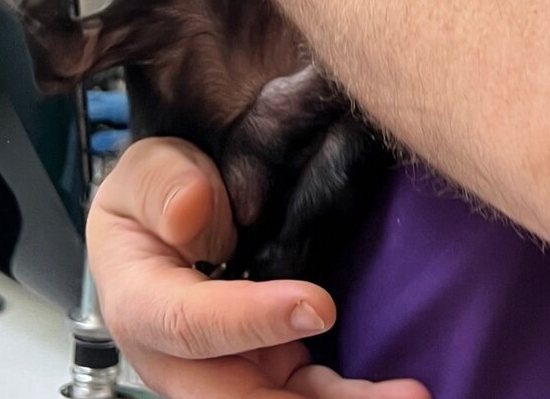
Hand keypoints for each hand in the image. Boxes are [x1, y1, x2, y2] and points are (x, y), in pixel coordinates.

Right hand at [87, 138, 429, 398]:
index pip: (191, 325)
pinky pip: (303, 392)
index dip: (250, 320)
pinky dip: (346, 396)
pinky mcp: (263, 367)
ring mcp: (227, 368)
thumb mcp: (145, 172)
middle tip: (394, 394)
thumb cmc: (154, 196)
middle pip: (239, 397)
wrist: (163, 220)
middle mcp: (180, 358)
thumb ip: (162, 187)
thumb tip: (190, 210)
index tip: (318, 305)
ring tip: (409, 397)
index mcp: (141, 305)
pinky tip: (396, 390)